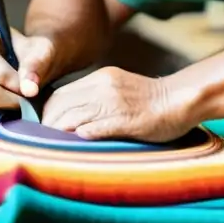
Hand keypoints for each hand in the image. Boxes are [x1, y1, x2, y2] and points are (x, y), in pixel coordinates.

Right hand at [0, 23, 56, 108]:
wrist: (31, 61)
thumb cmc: (34, 51)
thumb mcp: (41, 51)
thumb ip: (35, 65)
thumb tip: (28, 89)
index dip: (9, 77)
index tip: (28, 87)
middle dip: (11, 95)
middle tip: (30, 97)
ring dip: (8, 103)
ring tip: (25, 98)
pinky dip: (2, 107)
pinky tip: (15, 100)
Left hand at [40, 66, 197, 141]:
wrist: (179, 99)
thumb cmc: (150, 99)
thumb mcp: (118, 86)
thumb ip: (96, 94)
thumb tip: (72, 114)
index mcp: (101, 77)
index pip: (61, 94)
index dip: (48, 112)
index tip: (44, 126)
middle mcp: (103, 86)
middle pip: (62, 105)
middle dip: (48, 124)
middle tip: (44, 140)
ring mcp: (114, 103)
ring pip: (73, 117)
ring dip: (60, 133)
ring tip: (53, 146)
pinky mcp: (125, 120)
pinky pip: (95, 128)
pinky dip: (82, 136)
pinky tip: (75, 144)